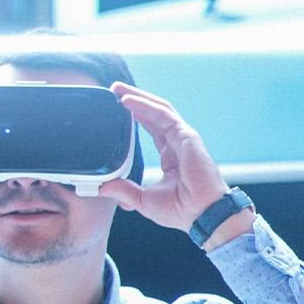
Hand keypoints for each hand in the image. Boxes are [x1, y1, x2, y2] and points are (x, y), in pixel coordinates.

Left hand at [97, 86, 235, 235]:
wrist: (202, 214)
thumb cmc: (182, 210)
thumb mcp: (142, 200)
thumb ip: (122, 190)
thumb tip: (101, 187)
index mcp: (171, 157)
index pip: (152, 128)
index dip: (136, 116)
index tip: (118, 107)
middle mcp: (177, 144)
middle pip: (155, 114)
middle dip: (135, 99)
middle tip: (114, 90)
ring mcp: (183, 139)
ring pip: (159, 109)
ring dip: (138, 97)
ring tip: (118, 89)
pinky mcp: (186, 137)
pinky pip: (163, 115)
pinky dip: (145, 106)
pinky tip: (128, 101)